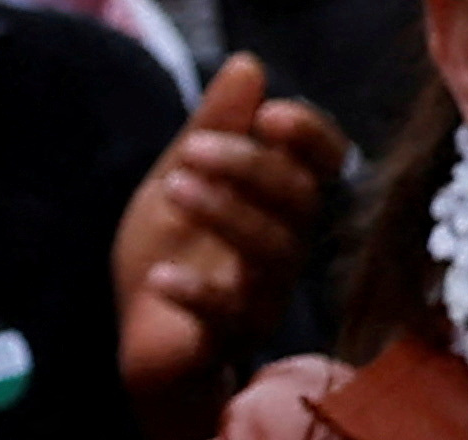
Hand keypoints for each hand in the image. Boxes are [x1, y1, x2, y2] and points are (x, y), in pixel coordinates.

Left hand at [113, 51, 343, 438]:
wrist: (141, 345)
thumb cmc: (169, 256)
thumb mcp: (177, 180)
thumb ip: (210, 129)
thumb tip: (246, 65)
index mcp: (283, 203)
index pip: (325, 160)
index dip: (308, 135)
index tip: (268, 115)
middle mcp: (289, 246)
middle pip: (298, 198)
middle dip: (249, 166)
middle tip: (193, 150)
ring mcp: (266, 294)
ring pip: (273, 250)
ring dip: (224, 212)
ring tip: (174, 188)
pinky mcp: (233, 338)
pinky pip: (228, 314)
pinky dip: (196, 291)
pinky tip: (161, 274)